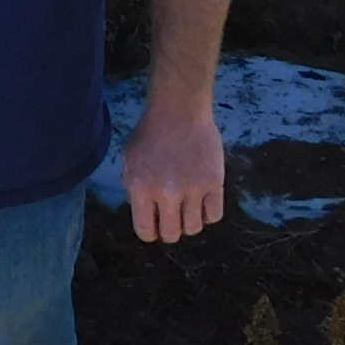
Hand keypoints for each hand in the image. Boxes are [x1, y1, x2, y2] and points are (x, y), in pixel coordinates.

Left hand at [122, 97, 224, 243]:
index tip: (155, 227)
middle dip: (170, 229)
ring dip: (190, 221)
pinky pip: (214, 216)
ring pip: (194, 228)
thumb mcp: (130, 161)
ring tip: (188, 206)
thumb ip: (134, 189)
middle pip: (172, 234)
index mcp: (140, 188)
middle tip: (172, 217)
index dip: (150, 232)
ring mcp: (193, 189)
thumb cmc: (150, 133)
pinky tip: (203, 201)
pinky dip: (208, 213)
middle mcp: (166, 193)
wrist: (179, 109)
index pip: (146, 231)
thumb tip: (146, 216)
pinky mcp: (214, 183)